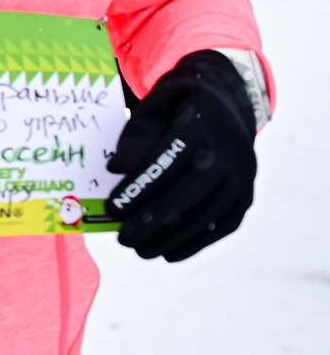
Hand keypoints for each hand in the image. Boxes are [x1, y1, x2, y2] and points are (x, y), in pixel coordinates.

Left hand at [107, 49, 259, 262]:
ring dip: (172, 237)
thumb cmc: (177, 107)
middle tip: (122, 238)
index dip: (140, 186)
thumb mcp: (153, 107)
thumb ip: (135, 136)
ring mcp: (241, 177)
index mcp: (199, 124)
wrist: (227, 103)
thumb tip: (117, 170)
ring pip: (206, 213)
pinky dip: (197, 242)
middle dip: (153, 218)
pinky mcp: (246, 196)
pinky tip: (170, 253)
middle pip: (188, 191)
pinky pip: (223, 225)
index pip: (167, 160)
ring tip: (140, 250)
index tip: (112, 207)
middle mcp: (227, 153)